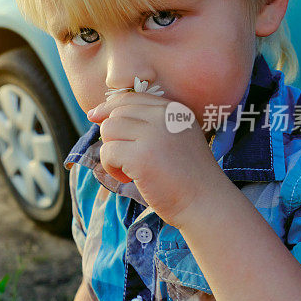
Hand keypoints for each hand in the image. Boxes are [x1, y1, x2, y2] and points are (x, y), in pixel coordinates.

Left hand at [87, 91, 224, 227]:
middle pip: (116, 113)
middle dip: (113, 137)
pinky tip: (128, 178)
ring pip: (108, 130)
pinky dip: (111, 168)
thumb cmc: (185, 175)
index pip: (129, 98)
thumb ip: (146, 123)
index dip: (108, 107)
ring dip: (111, 152)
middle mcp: (163, 116)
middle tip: (127, 159)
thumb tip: (97, 114)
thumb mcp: (173, 137)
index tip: (95, 117)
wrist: (205, 202)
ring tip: (129, 169)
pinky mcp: (141, 156)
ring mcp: (153, 134)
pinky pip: (107, 152)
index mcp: (172, 109)